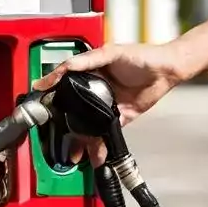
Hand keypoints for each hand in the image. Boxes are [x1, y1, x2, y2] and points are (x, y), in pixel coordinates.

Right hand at [31, 42, 187, 165]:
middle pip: (74, 111)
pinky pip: (105, 132)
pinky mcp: (120, 116)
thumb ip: (87, 60)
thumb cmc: (143, 55)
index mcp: (89, 73)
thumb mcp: (111, 52)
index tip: (41, 105)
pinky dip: (100, 145)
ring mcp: (106, 105)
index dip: (52, 96)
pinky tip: (95, 154)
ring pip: (88, 125)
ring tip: (76, 153)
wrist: (167, 70)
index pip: (65, 86)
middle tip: (58, 137)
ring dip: (82, 140)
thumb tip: (65, 67)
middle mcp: (95, 90)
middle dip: (66, 127)